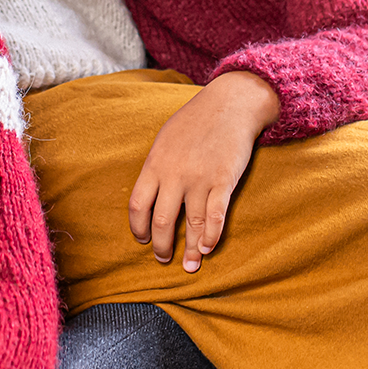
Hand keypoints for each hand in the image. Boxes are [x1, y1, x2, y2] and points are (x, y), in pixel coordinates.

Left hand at [128, 71, 279, 271]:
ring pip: (191, 224)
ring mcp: (200, 178)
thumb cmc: (195, 120)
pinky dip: (211, 236)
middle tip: (163, 258)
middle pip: (161, 220)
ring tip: (189, 265)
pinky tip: (208, 249)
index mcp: (155, 164)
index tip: (142, 240)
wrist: (230, 103)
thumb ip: (156, 166)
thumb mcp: (165, 139)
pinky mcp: (224, 181)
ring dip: (190, 250)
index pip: (137, 205)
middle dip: (161, 245)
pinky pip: (215, 216)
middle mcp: (174, 174)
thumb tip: (149, 194)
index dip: (137, 228)